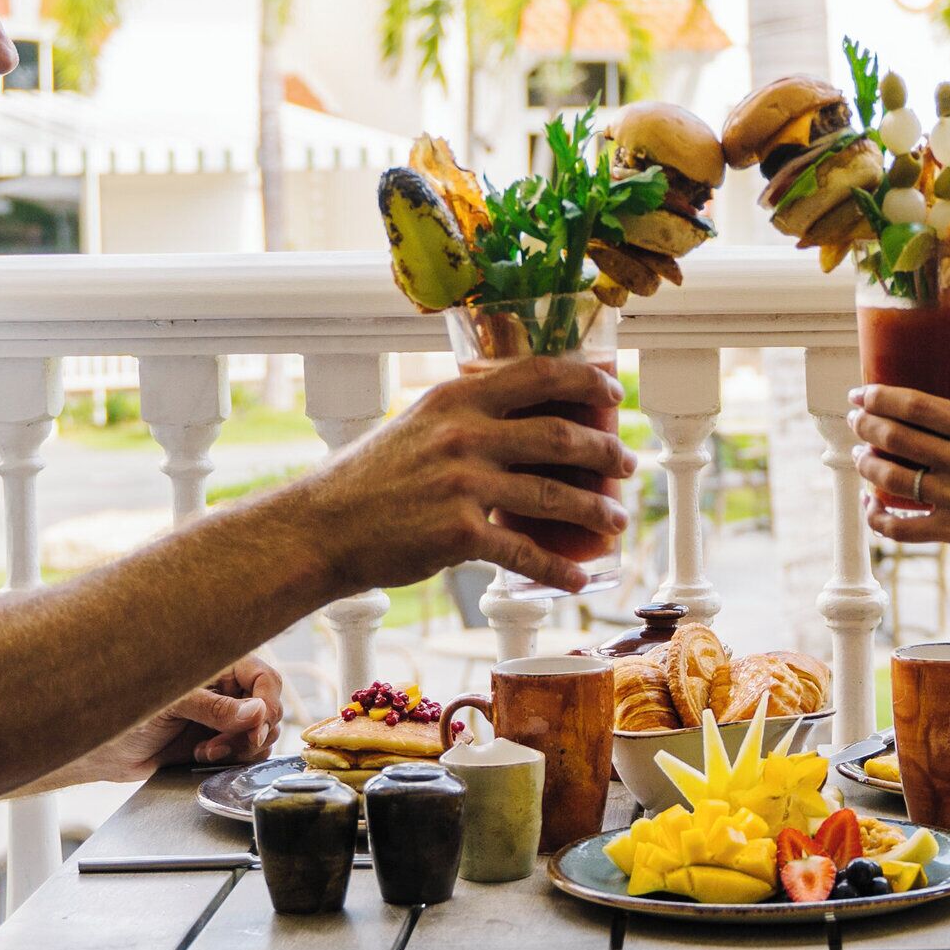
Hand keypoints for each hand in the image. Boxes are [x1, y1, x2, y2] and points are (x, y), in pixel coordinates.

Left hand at [27, 653, 283, 786]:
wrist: (102, 751)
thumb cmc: (125, 715)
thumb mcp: (170, 706)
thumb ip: (215, 708)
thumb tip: (257, 712)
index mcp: (216, 667)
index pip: (264, 677)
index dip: (268, 702)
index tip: (258, 725)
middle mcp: (224, 690)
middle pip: (268, 708)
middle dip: (254, 730)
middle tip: (226, 744)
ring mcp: (221, 718)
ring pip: (261, 733)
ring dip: (242, 747)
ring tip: (207, 752)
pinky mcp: (216, 743)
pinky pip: (245, 752)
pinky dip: (234, 759)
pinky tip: (205, 758)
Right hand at [306, 354, 634, 592]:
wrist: (322, 528)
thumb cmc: (368, 479)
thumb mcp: (416, 425)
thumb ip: (465, 417)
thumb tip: (520, 420)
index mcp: (455, 399)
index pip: (537, 374)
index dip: (585, 380)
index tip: (613, 391)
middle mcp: (463, 434)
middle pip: (558, 435)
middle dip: (604, 450)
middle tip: (627, 463)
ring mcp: (462, 485)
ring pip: (552, 495)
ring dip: (594, 510)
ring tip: (616, 519)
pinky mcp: (457, 534)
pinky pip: (524, 552)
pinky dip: (558, 567)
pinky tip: (579, 576)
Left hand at [849, 386, 949, 570]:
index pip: (916, 405)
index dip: (879, 397)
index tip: (862, 393)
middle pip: (896, 437)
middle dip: (865, 424)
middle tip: (856, 419)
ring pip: (891, 478)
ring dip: (866, 464)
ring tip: (860, 455)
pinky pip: (901, 527)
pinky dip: (877, 517)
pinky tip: (871, 505)